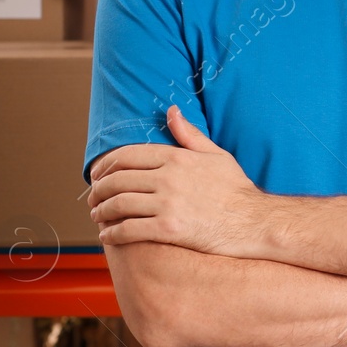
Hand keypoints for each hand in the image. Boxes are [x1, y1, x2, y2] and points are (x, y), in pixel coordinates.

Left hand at [88, 105, 267, 255]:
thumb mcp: (216, 155)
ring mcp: (168, 204)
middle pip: (117, 180)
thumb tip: (171, 111)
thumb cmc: (237, 190)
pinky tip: (108, 236)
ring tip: (97, 216)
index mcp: (176, 157)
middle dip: (98, 190)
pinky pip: (129, 230)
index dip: (105, 166)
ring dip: (101, 211)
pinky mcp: (169, 230)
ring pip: (119, 204)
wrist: (254, 222)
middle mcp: (168, 178)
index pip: (127, 156)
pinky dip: (112, 233)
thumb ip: (189, 135)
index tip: (97, 175)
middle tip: (92, 198)